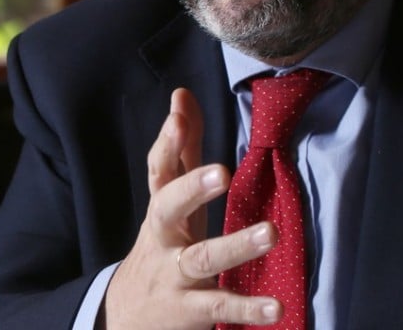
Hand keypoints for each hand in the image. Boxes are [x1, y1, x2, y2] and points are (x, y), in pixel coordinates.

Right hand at [103, 88, 281, 329]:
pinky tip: (276, 307)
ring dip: (235, 245)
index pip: (159, 170)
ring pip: (201, 259)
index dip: (167, 142)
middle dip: (191, 189)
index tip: (178, 115)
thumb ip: (182, 148)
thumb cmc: (162, 244)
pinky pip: (219, 307)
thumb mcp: (171, 198)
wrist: (126, 315)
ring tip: (270, 233)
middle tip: (222, 172)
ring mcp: (175, 276)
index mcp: (161, 208)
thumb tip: (183, 95)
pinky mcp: (191, 311)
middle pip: (166, 209)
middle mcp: (163, 239)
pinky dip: (247, 308)